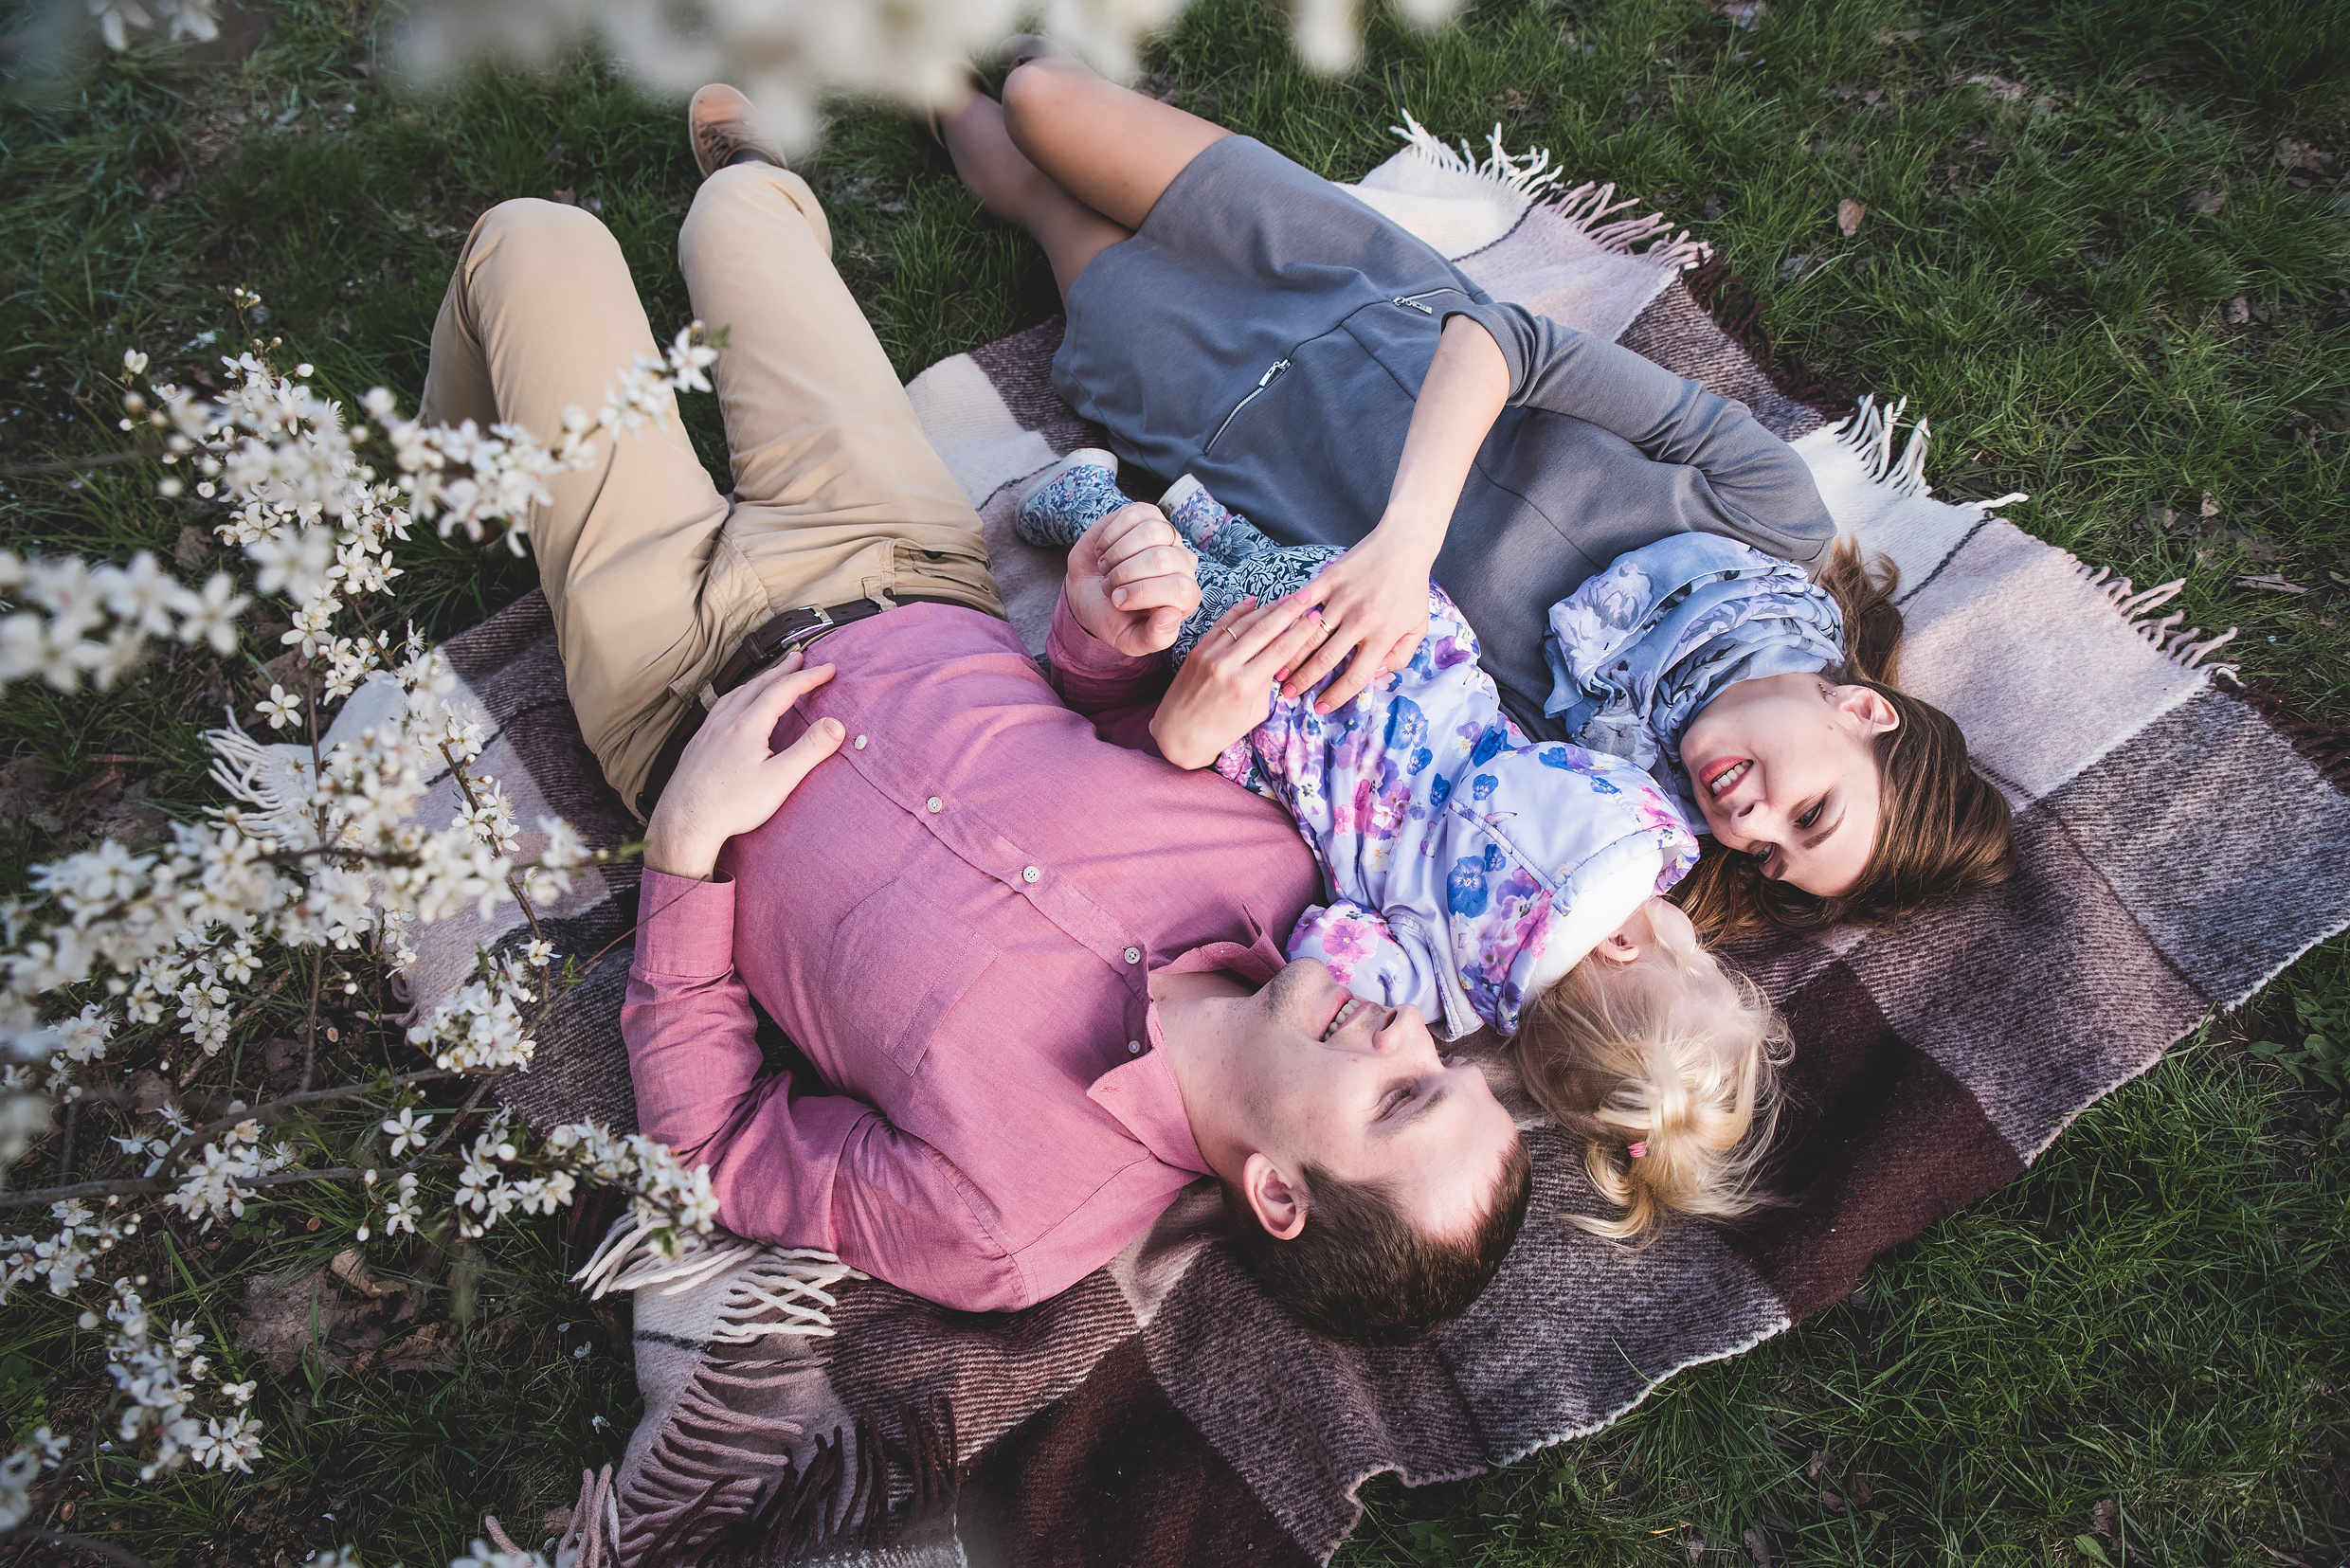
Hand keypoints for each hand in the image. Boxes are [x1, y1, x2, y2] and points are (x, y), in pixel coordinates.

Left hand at [643, 652, 843, 880]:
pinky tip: (734, 706)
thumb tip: (835, 725)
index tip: (827, 670)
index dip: (808, 677)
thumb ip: (810, 749)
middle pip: (758, 685)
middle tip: (798, 658)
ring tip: (769, 676)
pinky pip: (720, 707)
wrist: (684, 822)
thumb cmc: (729, 805)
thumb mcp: (780, 780)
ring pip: (736, 693)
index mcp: (748, 725)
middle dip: (782, 669)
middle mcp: (726, 721)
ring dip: (758, 680)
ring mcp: (708, 731)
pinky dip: (736, 696)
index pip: (784, 690)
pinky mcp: (697, 744)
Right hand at [1063, 501, 1202, 657]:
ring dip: (1118, 553)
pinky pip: (1134, 515)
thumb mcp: (1130, 639)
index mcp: (1186, 597)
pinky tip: (1104, 549)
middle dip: (1125, 574)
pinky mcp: (1146, 515)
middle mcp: (1183, 564)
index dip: (1143, 593)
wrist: (1087, 592)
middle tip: (1108, 587)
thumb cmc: (1111, 617)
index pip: (1180, 588)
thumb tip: (1171, 615)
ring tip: (1106, 568)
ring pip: (1152, 531)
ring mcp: (1167, 536)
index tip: (1117, 601)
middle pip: (1162, 558)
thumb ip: (1154, 638)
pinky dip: (1111, 534)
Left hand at [1149, 593, 1326, 769]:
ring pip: (1244, 622)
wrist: (1177, 733)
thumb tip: (1281, 658)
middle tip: (1308, 595)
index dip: (1302, 630)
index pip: (1281, 649)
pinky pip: (1222, 624)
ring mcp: (1210, 654)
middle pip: (1266, 629)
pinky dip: (1239, 611)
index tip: (1316, 616)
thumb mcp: (1255, 712)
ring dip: (1268, 607)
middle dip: (1290, 609)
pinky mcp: (1198, 649)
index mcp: (1246, 685)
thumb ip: (1268, 683)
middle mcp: (1227, 665)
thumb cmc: (1220, 730)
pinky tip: (1253, 601)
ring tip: (1287, 597)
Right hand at [1279, 523, 1436, 714]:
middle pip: (1325, 660)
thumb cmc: (1411, 589)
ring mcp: (1343, 598)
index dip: (1336, 697)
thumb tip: (1374, 675)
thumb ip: (1401, 656)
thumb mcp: (1418, 627)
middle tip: (1288, 695)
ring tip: (1278, 672)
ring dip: (1291, 657)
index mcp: (1383, 635)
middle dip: (1303, 682)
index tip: (1321, 707)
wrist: (1405, 545)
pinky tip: (1275, 634)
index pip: (1355, 676)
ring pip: (1309, 636)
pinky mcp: (1329, 578)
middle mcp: (1361, 619)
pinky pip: (1304, 602)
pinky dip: (1289, 619)